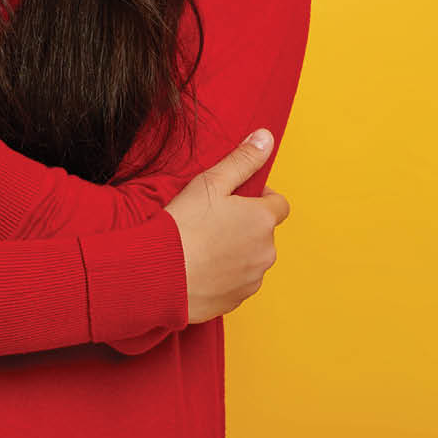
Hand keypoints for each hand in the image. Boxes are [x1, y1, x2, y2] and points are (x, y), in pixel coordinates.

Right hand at [162, 129, 292, 323]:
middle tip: (209, 222)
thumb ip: (242, 160)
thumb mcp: (209, 183)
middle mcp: (266, 251)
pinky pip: (237, 283)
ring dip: (235, 252)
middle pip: (263, 233)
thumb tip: (266, 137)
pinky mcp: (237, 300)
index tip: (233, 200)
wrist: (158, 275)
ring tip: (201, 247)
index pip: (279, 204)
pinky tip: (198, 269)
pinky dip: (223, 276)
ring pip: (251, 259)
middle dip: (243, 227)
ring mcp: (253, 279)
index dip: (258, 199)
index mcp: (262, 220)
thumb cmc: (182, 226)